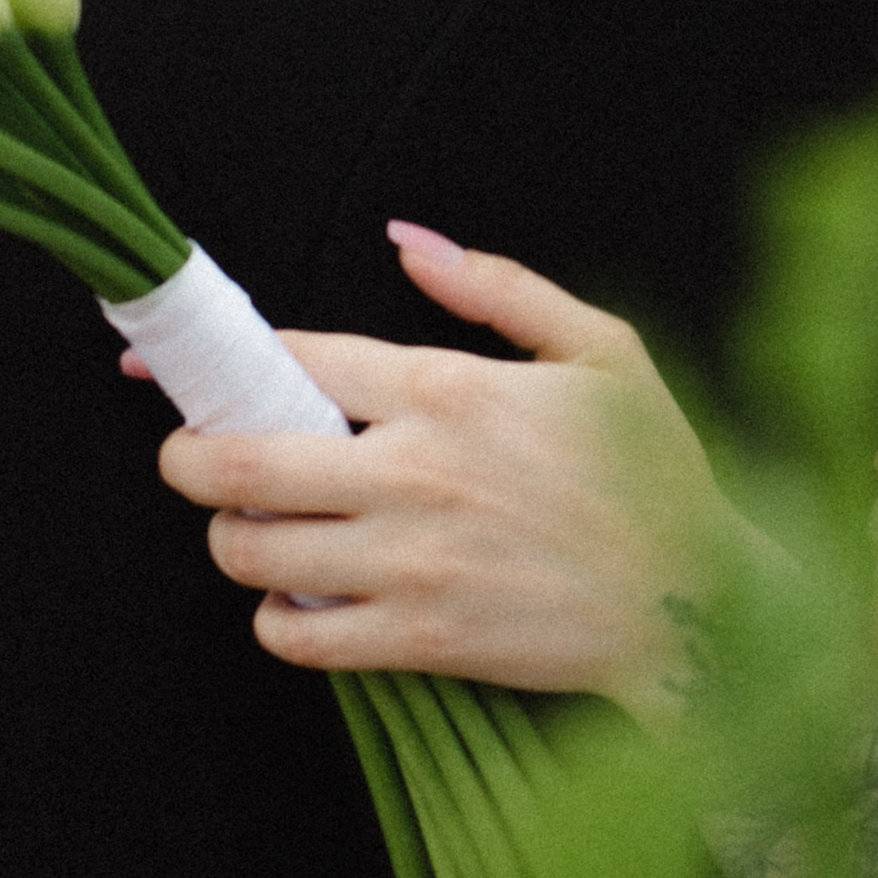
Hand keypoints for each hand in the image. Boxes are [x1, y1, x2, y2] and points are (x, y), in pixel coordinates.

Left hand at [155, 227, 737, 715]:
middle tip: (192, 459)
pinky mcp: (417, 638)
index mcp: (449, 388)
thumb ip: (499, 288)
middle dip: (187, 458)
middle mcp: (413, 471)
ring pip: (251, 552)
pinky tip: (307, 600)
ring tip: (260, 531)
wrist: (695, 604)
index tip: (182, 373)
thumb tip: (408, 238)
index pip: (296, 362)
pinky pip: (296, 636)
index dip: (224, 365)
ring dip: (234, 540)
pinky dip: (278, 621)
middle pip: (236, 462)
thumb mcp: (602, 350)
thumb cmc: (652, 476)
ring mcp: (408, 561)